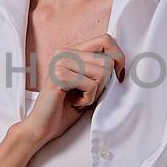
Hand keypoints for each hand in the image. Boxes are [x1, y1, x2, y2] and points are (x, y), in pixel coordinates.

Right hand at [21, 33, 125, 148]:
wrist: (43, 127)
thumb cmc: (68, 108)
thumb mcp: (90, 83)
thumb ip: (101, 69)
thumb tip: (122, 62)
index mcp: (72, 51)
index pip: (106, 40)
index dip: (119, 57)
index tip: (118, 76)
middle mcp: (64, 52)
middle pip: (107, 61)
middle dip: (104, 84)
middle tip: (87, 94)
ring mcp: (60, 62)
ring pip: (102, 73)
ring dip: (95, 93)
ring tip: (79, 98)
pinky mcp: (58, 75)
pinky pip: (91, 86)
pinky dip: (87, 100)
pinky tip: (74, 102)